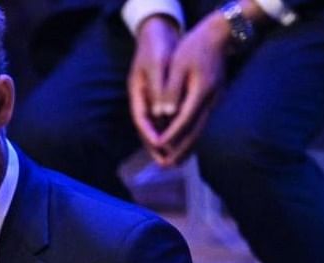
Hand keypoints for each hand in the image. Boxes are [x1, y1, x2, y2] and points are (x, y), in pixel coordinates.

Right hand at [126, 15, 179, 162]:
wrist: (158, 35)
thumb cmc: (157, 47)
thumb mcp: (157, 64)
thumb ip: (159, 89)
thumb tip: (162, 112)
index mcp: (137, 94)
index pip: (142, 120)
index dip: (150, 135)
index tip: (160, 148)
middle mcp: (144, 101)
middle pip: (149, 130)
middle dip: (158, 149)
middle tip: (167, 166)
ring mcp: (152, 102)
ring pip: (159, 127)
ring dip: (167, 145)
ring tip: (177, 161)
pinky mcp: (162, 100)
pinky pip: (168, 121)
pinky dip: (175, 132)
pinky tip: (186, 142)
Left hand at [153, 12, 229, 165]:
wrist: (218, 37)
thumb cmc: (194, 49)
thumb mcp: (178, 65)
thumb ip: (170, 90)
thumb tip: (163, 114)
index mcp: (201, 92)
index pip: (183, 120)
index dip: (170, 135)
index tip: (157, 147)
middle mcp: (211, 101)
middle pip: (195, 132)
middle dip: (179, 151)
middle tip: (164, 167)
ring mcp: (216, 102)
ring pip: (201, 131)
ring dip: (187, 149)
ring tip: (173, 164)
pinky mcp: (215, 102)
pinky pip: (203, 125)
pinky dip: (193, 139)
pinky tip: (184, 147)